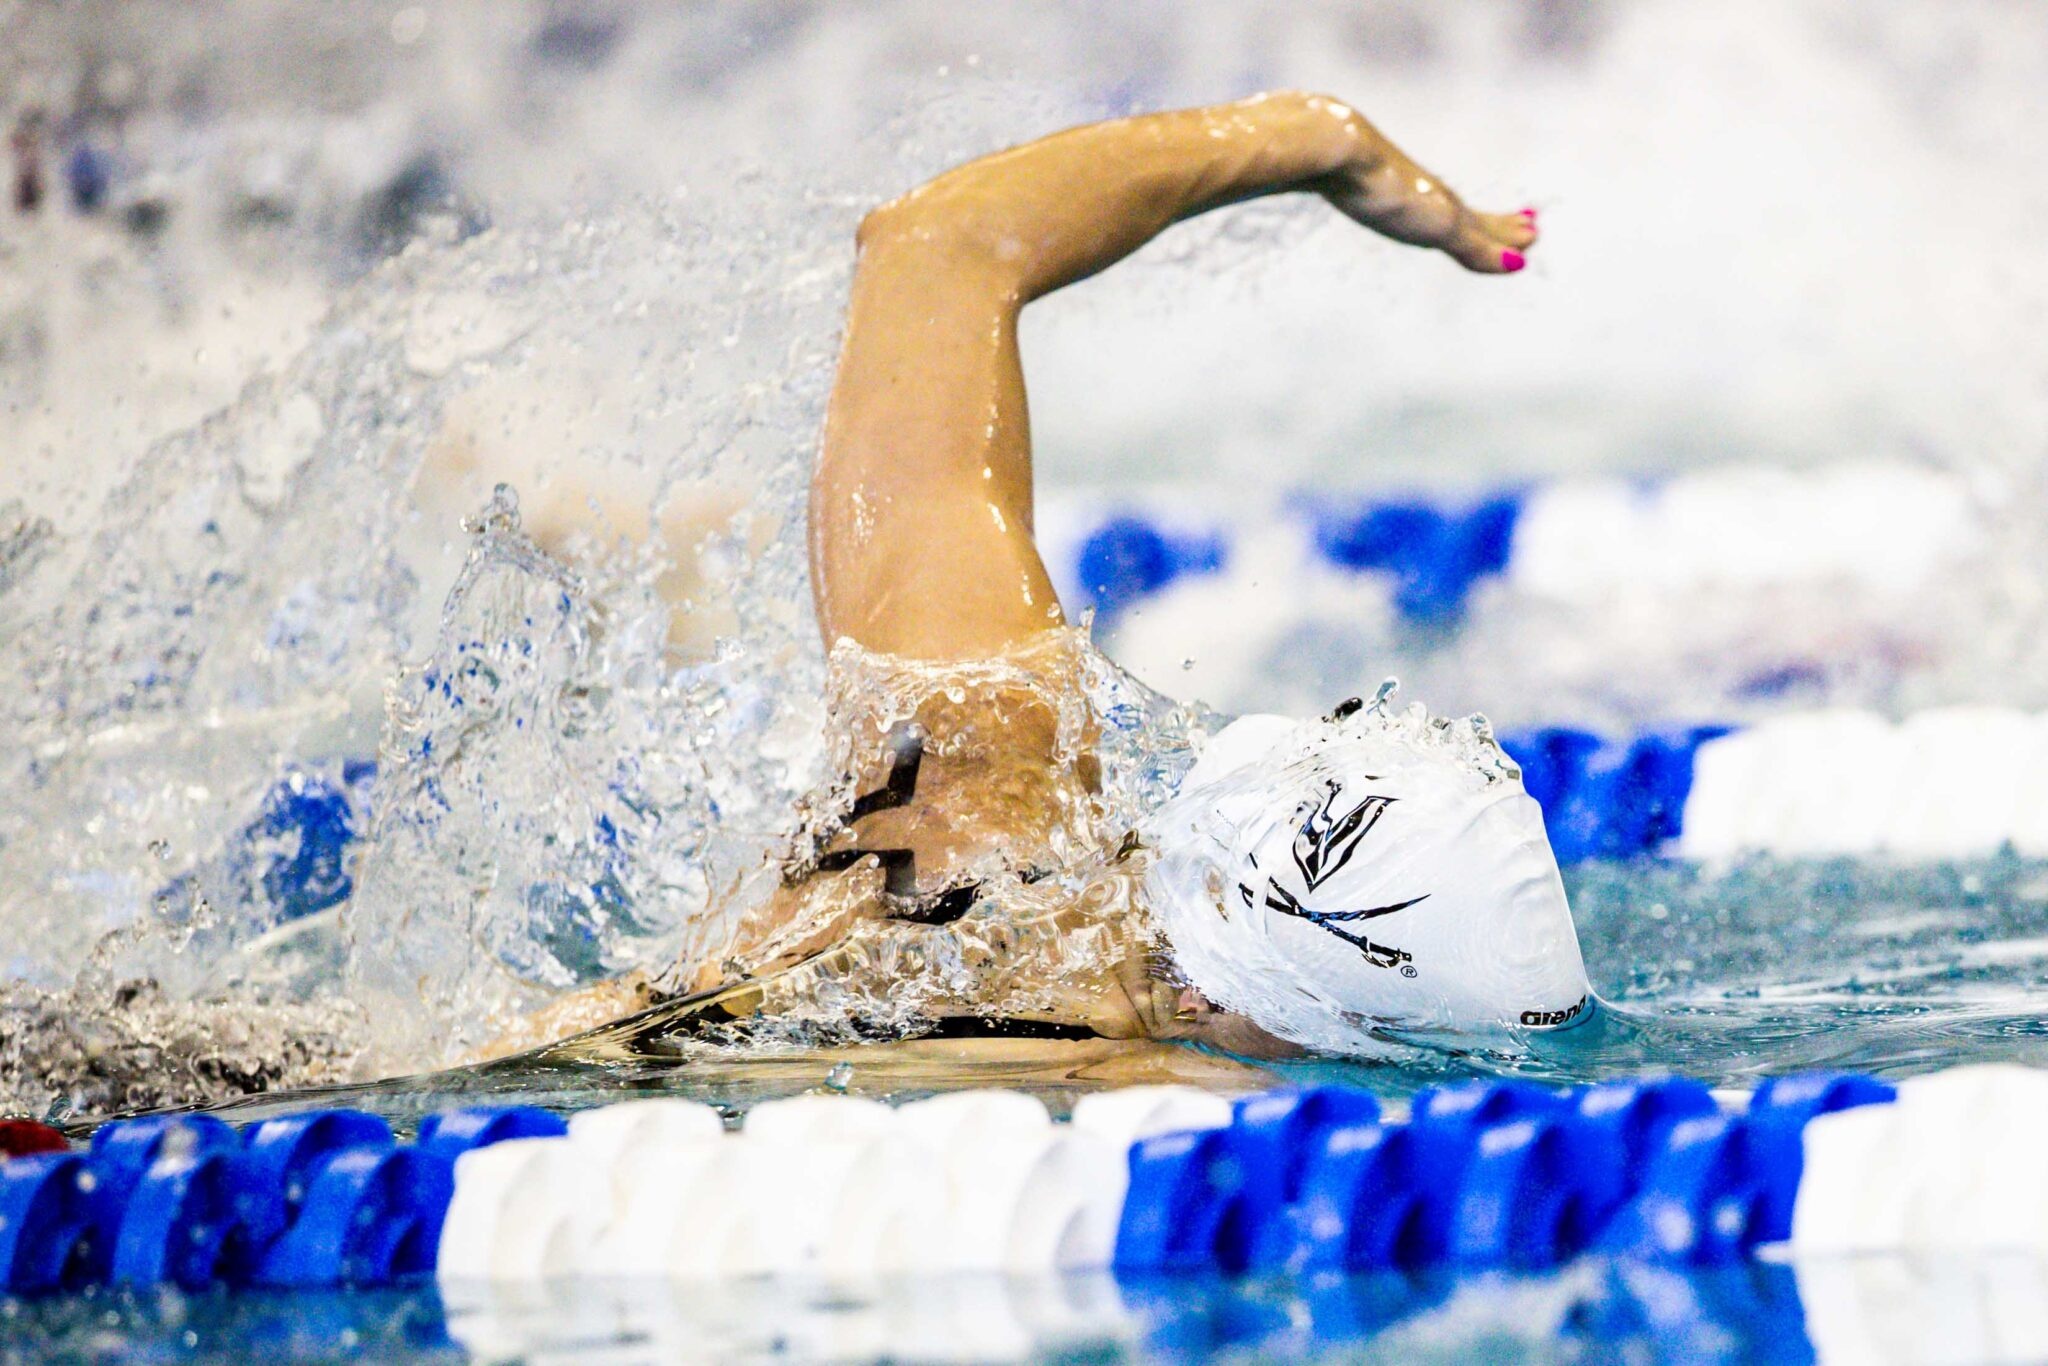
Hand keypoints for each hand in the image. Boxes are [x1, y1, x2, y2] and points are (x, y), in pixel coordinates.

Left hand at [1315, 119, 1538, 274]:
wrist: (1332, 148)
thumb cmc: (1385, 190)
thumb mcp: (1436, 224)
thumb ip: (1474, 244)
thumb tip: (1519, 263)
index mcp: (1440, 204)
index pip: (1482, 224)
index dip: (1506, 233)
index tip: (1533, 233)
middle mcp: (1421, 191)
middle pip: (1463, 212)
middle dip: (1493, 224)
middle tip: (1523, 224)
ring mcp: (1388, 183)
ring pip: (1428, 201)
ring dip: (1452, 213)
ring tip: (1461, 218)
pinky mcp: (1353, 180)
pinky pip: (1388, 194)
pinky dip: (1404, 203)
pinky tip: (1393, 200)